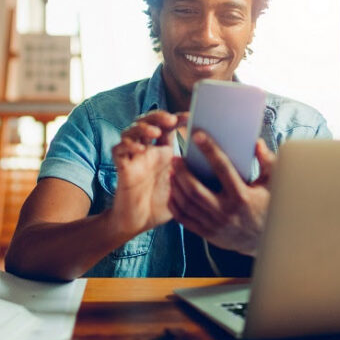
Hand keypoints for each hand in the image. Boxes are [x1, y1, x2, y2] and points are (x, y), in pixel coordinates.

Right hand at [110, 111, 184, 236]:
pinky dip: (127, 145)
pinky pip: (118, 150)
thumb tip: (220, 166)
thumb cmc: (161, 205)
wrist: (138, 223)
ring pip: (130, 131)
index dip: (177, 118)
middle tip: (170, 120)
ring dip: (142, 128)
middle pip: (147, 122)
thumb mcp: (183, 187)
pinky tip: (140, 149)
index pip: (167, 127)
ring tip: (155, 133)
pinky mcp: (122, 168)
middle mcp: (147, 151)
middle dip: (157, 116)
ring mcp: (133, 158)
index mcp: (162, 153)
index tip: (191, 117)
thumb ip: (195, 175)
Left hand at [168, 132, 274, 255]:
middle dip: (182, 171)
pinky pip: (184, 219)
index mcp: (243, 196)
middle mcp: (227, 212)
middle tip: (175, 157)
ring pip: (187, 204)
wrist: (265, 241)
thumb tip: (255, 142)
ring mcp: (215, 225)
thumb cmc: (269, 206)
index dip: (209, 149)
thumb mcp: (274, 183)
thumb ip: (267, 161)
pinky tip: (173, 191)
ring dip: (176, 186)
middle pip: (195, 189)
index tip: (197, 135)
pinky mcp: (208, 234)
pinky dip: (175, 204)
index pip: (222, 168)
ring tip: (172, 171)